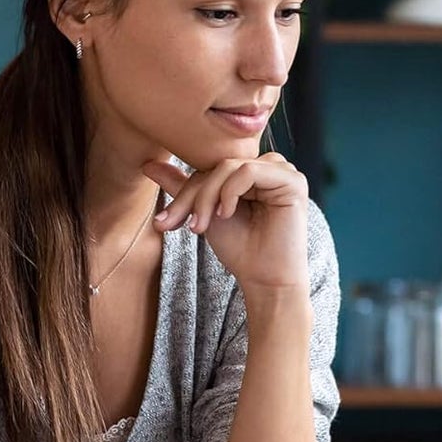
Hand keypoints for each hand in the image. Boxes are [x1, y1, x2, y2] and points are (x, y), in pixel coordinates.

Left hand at [142, 153, 308, 296]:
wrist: (262, 278)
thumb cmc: (238, 247)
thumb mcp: (201, 213)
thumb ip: (181, 186)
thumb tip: (148, 163)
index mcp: (249, 170)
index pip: (207, 167)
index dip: (184, 192)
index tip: (164, 222)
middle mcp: (268, 166)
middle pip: (216, 165)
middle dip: (192, 196)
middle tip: (181, 225)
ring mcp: (283, 171)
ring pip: (228, 166)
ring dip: (208, 197)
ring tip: (202, 225)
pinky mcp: (293, 181)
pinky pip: (248, 171)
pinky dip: (229, 192)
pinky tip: (225, 215)